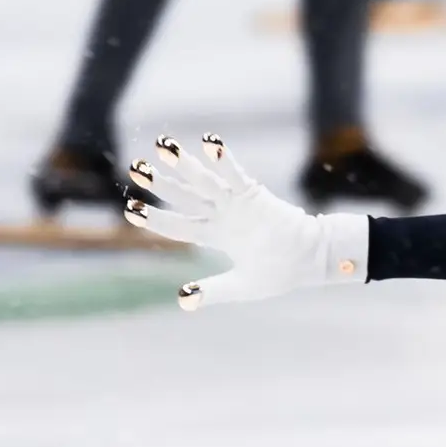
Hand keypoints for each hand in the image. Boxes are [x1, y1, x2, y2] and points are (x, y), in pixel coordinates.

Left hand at [124, 132, 368, 310]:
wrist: (313, 260)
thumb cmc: (283, 273)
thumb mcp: (244, 286)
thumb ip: (214, 291)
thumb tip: (183, 302)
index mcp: (217, 235)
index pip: (179, 225)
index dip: (156, 219)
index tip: (132, 211)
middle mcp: (222, 214)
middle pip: (184, 196)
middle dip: (160, 183)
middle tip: (135, 168)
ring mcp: (237, 202)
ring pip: (204, 180)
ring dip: (183, 164)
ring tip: (164, 146)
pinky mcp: (255, 194)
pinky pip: (236, 174)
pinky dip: (223, 160)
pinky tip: (208, 144)